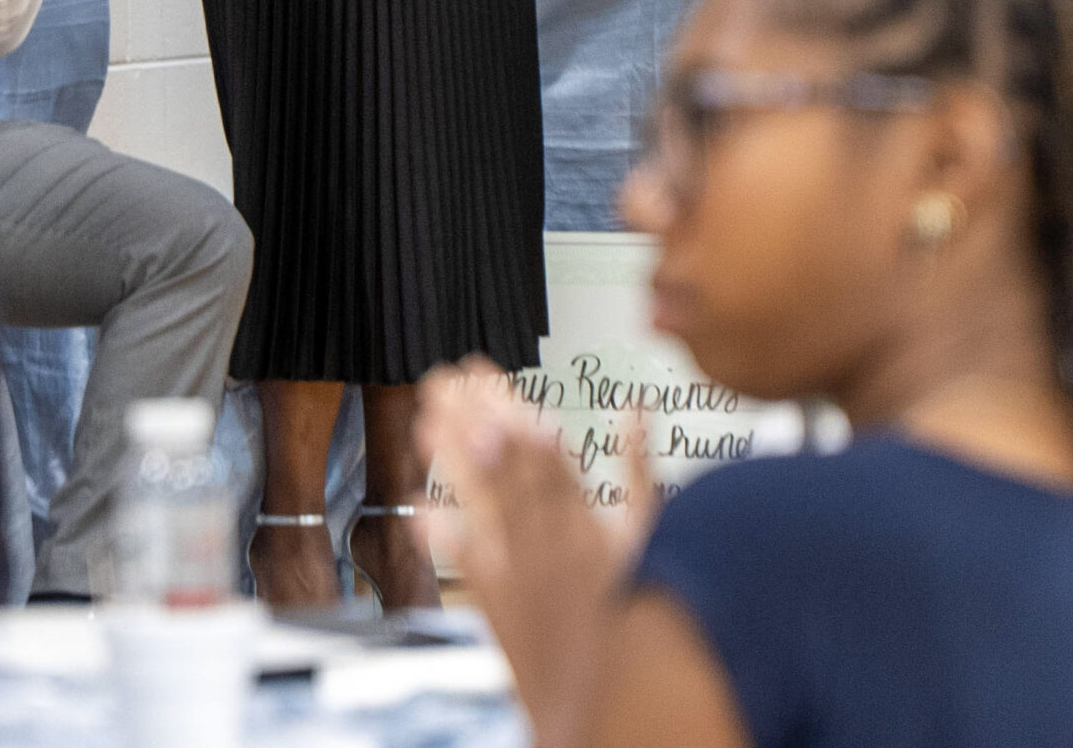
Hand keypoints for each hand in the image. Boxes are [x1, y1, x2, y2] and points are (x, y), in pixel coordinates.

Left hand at [420, 361, 626, 747]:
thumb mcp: (652, 532)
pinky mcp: (499, 605)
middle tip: (442, 380)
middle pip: (505, 469)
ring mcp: (522, 573)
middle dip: (471, 420)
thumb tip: (637, 407)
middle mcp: (551, 542)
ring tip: (425, 420)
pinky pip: (468, 567)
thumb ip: (638, 467)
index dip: (509, 408)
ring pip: (483, 505)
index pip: (543, 450)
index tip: (483, 373)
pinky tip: (421, 510)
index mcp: (588, 519)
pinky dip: (444, 539)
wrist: (619, 699)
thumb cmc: (639, 609)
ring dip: (452, 461)